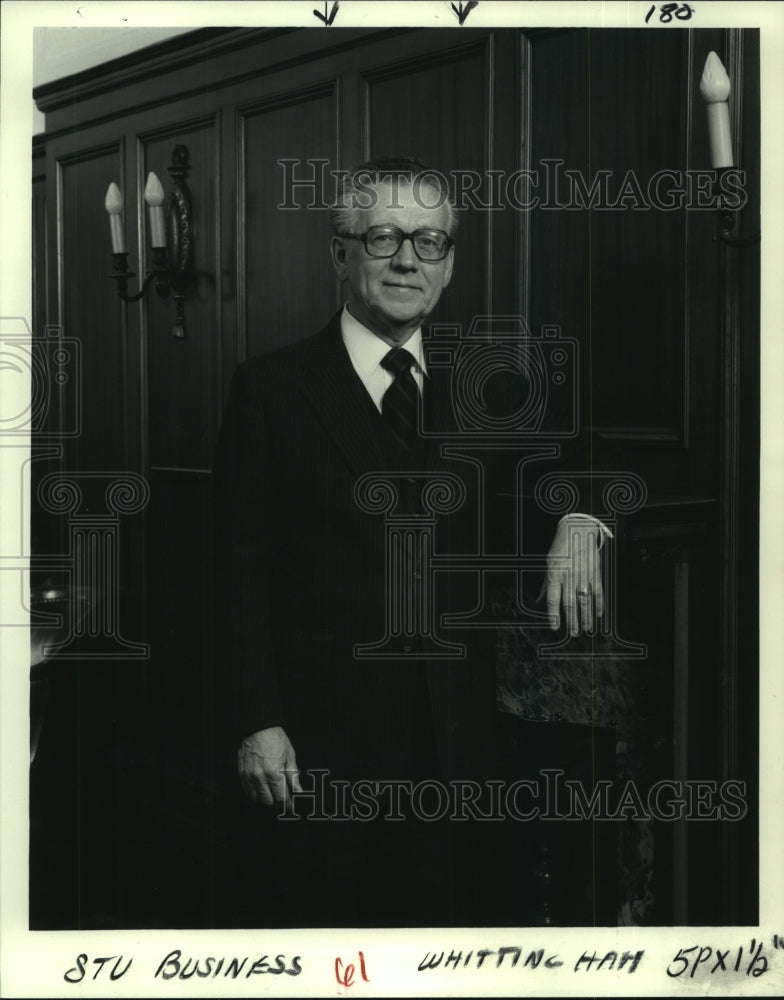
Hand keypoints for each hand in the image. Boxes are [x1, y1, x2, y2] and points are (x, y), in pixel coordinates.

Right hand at [238, 726, 302, 808]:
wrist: (258, 728)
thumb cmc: (275, 739)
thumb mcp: (289, 756)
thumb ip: (293, 776)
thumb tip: (298, 791)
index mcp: (274, 773)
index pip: (281, 798)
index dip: (287, 804)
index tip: (291, 805)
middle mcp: (260, 777)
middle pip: (268, 801)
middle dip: (277, 801)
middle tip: (282, 796)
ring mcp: (249, 776)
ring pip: (257, 799)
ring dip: (265, 798)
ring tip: (272, 791)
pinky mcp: (241, 774)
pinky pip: (247, 791)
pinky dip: (255, 793)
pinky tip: (262, 788)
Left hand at [542, 514, 610, 634]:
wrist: (578, 530)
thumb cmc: (561, 548)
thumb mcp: (549, 563)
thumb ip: (546, 584)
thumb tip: (538, 601)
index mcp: (555, 574)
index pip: (554, 599)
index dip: (554, 615)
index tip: (555, 627)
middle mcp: (569, 576)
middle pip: (570, 603)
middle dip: (572, 621)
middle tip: (573, 634)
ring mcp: (583, 575)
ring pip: (585, 601)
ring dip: (586, 617)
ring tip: (586, 629)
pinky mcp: (595, 572)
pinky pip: (598, 592)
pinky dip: (599, 604)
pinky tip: (598, 615)